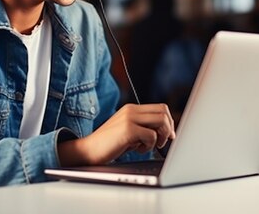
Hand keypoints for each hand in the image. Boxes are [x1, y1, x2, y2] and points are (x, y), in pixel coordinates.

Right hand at [58, 103, 174, 165]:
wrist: (88, 151)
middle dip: (168, 129)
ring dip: (160, 137)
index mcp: (132, 109)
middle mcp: (131, 110)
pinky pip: (151, 136)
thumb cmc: (110, 145)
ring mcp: (129, 118)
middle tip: (162, 143)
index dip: (169, 122)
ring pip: (161, 121)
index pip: (161, 108)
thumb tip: (166, 132)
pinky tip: (137, 149)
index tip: (169, 136)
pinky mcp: (128, 130)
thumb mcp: (129, 132)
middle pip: (164, 112)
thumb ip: (144, 127)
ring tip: (147, 146)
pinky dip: (149, 146)